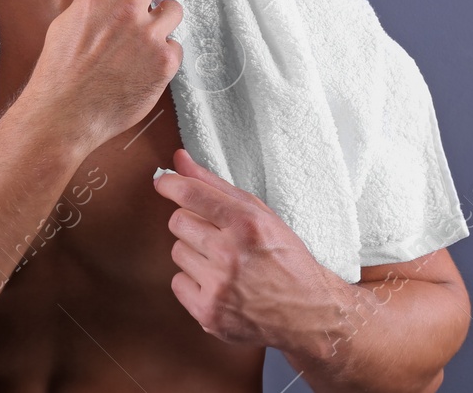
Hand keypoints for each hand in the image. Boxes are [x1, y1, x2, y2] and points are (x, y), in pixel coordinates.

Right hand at [26, 0, 183, 152]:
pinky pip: (175, 44)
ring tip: (141, 38)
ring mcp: (148, 36)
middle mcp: (125, 10)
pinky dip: (163, 53)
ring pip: (173, 7)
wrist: (65, 115)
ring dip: (160, 19)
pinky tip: (142, 65)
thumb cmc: (61, 72)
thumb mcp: (68, 21)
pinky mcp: (165, 62)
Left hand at [153, 147, 347, 356]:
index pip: (191, 193)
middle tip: (216, 235)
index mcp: (246, 223)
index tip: (164, 183)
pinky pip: (177, 283)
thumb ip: (215, 185)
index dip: (170, 184)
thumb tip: (178, 159)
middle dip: (192, 224)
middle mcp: (230, 254)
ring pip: (176, 252)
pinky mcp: (208, 312)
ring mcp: (218, 285)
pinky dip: (193, 282)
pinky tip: (218, 284)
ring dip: (194, 254)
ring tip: (223, 262)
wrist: (307, 313)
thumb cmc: (284, 257)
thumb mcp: (259, 213)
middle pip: (178, 222)